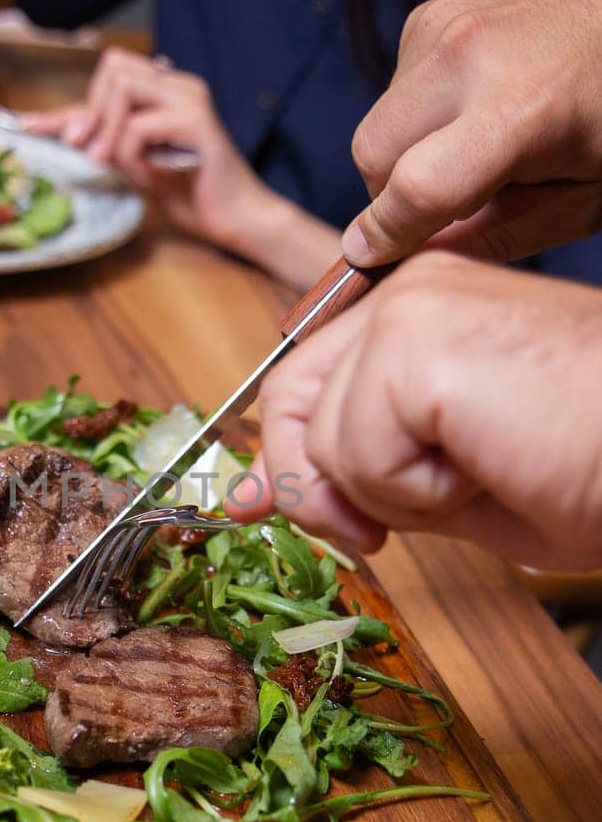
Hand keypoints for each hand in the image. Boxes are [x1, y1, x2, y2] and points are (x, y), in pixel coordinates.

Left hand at [22, 49, 270, 249]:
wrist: (237, 219)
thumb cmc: (193, 194)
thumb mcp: (138, 166)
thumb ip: (109, 145)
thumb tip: (70, 136)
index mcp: (165, 92)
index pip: (105, 84)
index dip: (63, 109)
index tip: (26, 126)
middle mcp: (178, 85)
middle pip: (112, 68)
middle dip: (91, 111)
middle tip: (92, 154)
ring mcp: (189, 99)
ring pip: (122, 87)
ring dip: (109, 131)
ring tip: (122, 165)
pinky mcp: (196, 122)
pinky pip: (138, 127)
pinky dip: (132, 156)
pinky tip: (152, 176)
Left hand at [226, 251, 601, 568]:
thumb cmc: (590, 467)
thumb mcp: (446, 480)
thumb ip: (352, 474)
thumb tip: (253, 492)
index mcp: (421, 308)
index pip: (304, 377)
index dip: (286, 455)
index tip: (269, 506)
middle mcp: (410, 287)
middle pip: (290, 399)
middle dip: (315, 485)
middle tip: (374, 534)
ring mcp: (411, 307)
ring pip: (324, 438)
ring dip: (392, 495)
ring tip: (480, 473)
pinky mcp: (418, 344)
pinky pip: (360, 452)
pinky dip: (415, 493)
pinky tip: (487, 465)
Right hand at [343, 0, 601, 267]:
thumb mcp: (582, 199)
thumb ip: (496, 238)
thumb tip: (414, 262)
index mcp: (521, 110)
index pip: (415, 188)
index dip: (385, 236)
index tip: (369, 259)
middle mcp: (470, 56)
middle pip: (374, 156)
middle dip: (394, 195)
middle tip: (448, 204)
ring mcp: (444, 26)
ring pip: (377, 125)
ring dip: (404, 153)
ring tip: (470, 148)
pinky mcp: (430, 15)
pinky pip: (393, 90)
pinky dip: (418, 116)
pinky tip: (471, 109)